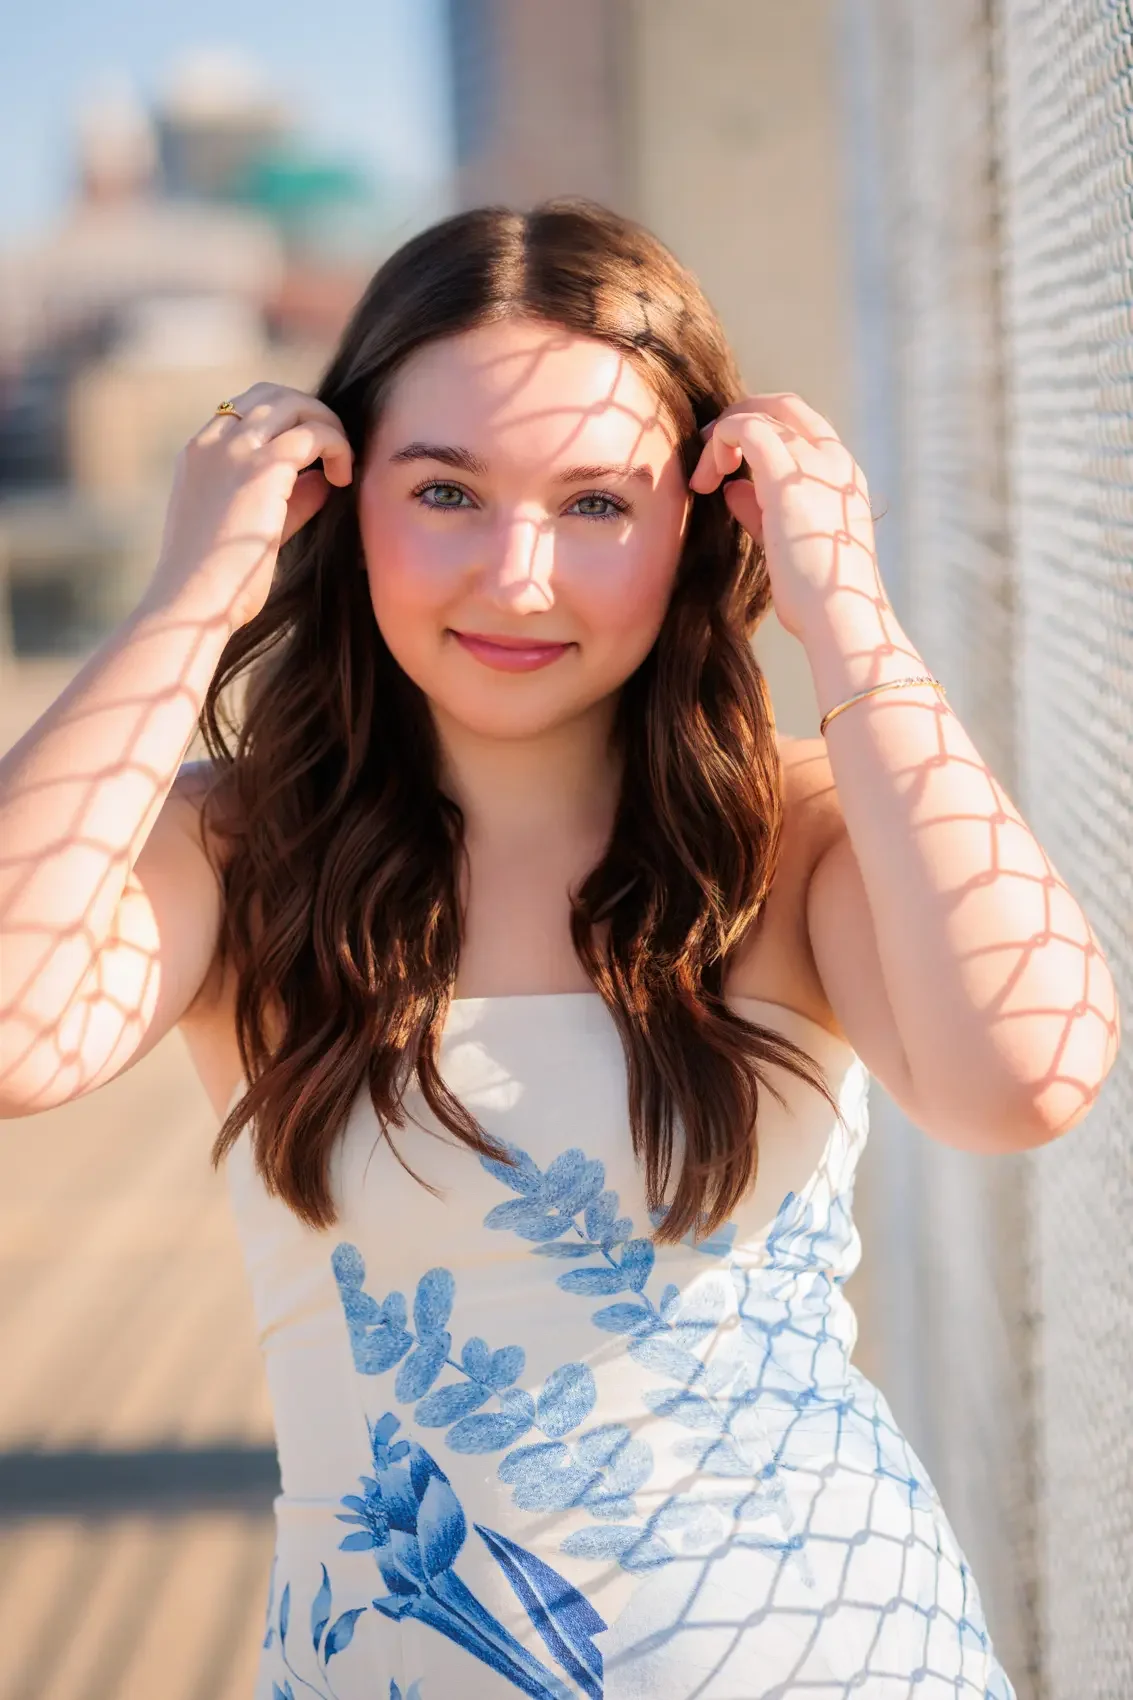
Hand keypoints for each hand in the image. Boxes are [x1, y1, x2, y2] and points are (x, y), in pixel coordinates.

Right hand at [146, 382, 353, 631]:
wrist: (193, 603)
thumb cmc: (220, 582)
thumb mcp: (253, 529)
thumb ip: (288, 500)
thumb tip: (323, 481)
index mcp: (198, 454)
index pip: (247, 407)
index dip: (286, 420)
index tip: (311, 453)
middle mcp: (212, 443)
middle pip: (273, 394)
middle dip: (312, 414)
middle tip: (334, 452)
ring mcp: (234, 451)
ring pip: (296, 405)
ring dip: (328, 427)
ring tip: (343, 466)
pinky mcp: (262, 468)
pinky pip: (314, 434)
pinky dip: (337, 448)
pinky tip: (342, 479)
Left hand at [688, 392, 884, 639]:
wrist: (839, 617)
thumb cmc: (815, 597)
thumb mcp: (784, 544)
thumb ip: (760, 509)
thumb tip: (733, 488)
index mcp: (842, 475)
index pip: (800, 425)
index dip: (760, 429)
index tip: (727, 463)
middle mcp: (835, 460)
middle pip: (782, 406)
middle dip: (739, 417)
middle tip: (707, 450)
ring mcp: (816, 464)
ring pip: (760, 414)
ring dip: (721, 437)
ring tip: (701, 479)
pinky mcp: (788, 476)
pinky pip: (746, 428)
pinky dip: (718, 443)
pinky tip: (705, 481)